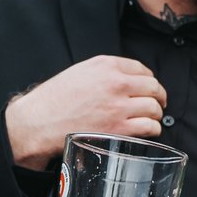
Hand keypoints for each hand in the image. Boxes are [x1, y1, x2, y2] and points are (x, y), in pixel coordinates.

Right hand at [3, 54, 168, 172]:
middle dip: (158, 96)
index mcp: (106, 65)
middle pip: (153, 87)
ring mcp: (118, 107)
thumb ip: (105, 72)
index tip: (148, 88)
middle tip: (157, 103)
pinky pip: (150, 127)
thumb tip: (128, 80)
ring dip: (155, 114)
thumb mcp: (80, 72)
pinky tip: (147, 131)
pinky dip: (152, 129)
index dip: (148, 80)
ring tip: (150, 118)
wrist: (38, 122)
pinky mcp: (119, 129)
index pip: (142, 69)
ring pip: (154, 108)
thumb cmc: (55, 99)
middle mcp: (115, 83)